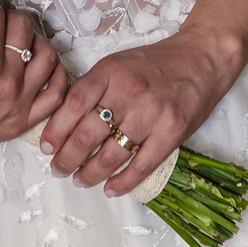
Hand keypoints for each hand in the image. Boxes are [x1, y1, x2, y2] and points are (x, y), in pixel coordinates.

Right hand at [0, 2, 67, 167]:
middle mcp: (6, 84)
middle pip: (23, 31)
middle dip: (8, 19)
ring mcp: (17, 105)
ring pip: (46, 57)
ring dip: (35, 41)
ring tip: (17, 38)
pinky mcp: (20, 123)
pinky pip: (55, 96)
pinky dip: (57, 77)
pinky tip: (44, 64)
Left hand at [38, 30, 239, 198]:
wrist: (201, 58)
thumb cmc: (156, 63)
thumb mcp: (118, 63)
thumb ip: (94, 88)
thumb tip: (63, 120)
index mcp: (110, 71)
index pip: (74, 104)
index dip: (56, 130)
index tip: (46, 147)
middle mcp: (129, 92)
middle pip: (88, 133)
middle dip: (67, 158)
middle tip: (59, 169)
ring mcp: (152, 114)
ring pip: (112, 155)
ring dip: (91, 174)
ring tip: (80, 180)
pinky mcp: (172, 133)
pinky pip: (142, 165)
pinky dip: (123, 182)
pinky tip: (110, 188)